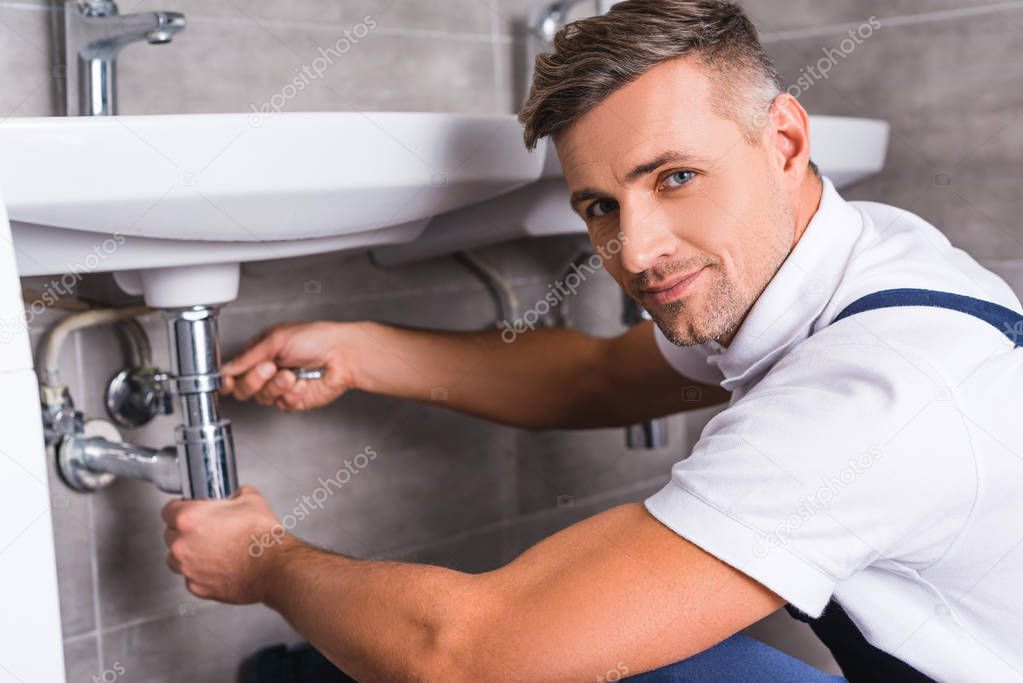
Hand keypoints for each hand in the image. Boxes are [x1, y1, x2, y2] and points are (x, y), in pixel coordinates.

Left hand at [162, 485, 293, 603]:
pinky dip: (200, 573)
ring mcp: (188, 568)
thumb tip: (237, 495)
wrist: (272, 567)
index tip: (189, 511)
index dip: (180, 508)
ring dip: (188, 554)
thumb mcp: (252, 499)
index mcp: (189, 518)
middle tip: (206, 530)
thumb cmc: (261, 537)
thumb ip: (237, 494)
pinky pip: (191, 578)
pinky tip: (217, 567)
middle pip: (170, 535)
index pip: (168, 510)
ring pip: (175, 559)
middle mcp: (182, 544)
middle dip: (184, 532)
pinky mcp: (198, 587)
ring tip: (210, 550)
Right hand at [221, 321, 355, 410]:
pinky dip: (293, 394)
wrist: (342, 354)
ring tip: (291, 374)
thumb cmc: (316, 338)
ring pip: (262, 398)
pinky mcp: (294, 401)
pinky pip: (282, 405)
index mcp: (260, 353)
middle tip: (270, 368)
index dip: (227, 378)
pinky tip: (304, 383)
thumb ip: (248, 357)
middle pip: (243, 389)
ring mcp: (280, 387)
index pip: (233, 371)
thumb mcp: (276, 339)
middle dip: (254, 379)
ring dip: (276, 386)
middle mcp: (268, 371)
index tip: (227, 380)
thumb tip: (225, 369)